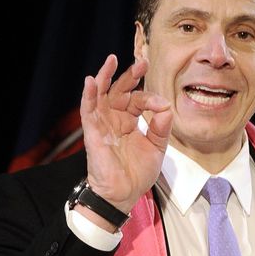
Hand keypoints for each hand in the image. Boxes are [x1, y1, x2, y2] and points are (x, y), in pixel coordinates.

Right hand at [79, 54, 172, 212]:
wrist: (123, 195)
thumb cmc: (136, 174)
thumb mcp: (156, 148)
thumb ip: (161, 128)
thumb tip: (166, 107)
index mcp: (129, 121)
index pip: (137, 100)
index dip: (149, 98)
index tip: (162, 105)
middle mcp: (114, 119)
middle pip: (119, 90)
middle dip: (129, 75)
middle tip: (141, 62)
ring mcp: (102, 124)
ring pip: (100, 94)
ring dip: (105, 76)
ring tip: (112, 60)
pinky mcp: (93, 132)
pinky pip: (88, 110)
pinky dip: (89, 95)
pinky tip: (91, 82)